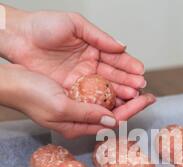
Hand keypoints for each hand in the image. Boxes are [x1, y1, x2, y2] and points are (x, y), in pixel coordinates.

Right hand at [0, 64, 155, 138]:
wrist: (11, 82)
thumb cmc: (30, 96)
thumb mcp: (60, 108)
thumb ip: (87, 114)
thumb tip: (113, 120)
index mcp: (78, 126)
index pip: (113, 120)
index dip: (132, 109)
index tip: (148, 99)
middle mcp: (81, 120)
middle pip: (113, 113)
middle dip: (133, 104)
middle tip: (150, 94)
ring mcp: (78, 108)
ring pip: (107, 104)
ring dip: (123, 96)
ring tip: (139, 88)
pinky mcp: (73, 97)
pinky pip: (97, 95)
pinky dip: (110, 89)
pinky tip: (119, 84)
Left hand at [2, 7, 145, 99]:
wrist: (18, 38)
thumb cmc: (43, 27)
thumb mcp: (75, 24)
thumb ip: (99, 37)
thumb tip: (122, 46)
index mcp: (93, 49)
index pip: (116, 60)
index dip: (129, 67)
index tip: (141, 73)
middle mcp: (90, 66)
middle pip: (114, 77)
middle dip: (129, 83)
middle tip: (141, 89)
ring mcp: (82, 80)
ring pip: (105, 88)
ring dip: (120, 93)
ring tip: (133, 97)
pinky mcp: (71, 90)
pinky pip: (90, 97)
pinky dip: (103, 101)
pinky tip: (115, 103)